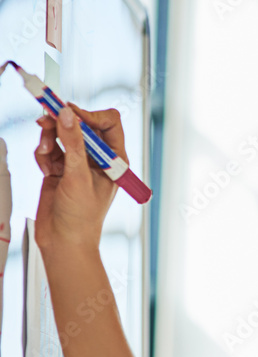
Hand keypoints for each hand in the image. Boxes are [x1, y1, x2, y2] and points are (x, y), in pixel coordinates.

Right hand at [33, 103, 126, 251]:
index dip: (90, 115)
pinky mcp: (60, 168)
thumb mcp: (78, 177)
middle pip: (81, 124)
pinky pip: (49, 148)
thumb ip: (72, 144)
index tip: (69, 114)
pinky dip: (43, 155)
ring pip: (62, 134)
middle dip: (62, 123)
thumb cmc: (81, 217)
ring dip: (50, 139)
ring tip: (45, 153)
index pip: (109, 123)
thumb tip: (67, 115)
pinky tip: (45, 170)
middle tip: (44, 121)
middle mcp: (98, 159)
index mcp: (115, 160)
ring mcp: (78, 162)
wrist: (63, 240)